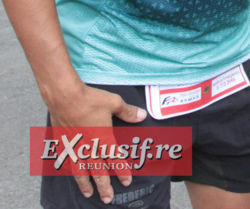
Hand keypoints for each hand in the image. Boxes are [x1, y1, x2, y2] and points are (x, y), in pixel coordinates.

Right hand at [48, 82, 146, 202]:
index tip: (127, 182)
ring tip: (88, 194)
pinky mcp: (62, 143)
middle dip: (104, 186)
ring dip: (85, 183)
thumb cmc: (90, 99)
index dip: (122, 172)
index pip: (116, 160)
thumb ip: (128, 112)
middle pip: (97, 171)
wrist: (64, 97)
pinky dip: (69, 170)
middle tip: (108, 199)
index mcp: (103, 139)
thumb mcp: (114, 103)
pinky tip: (71, 174)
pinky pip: (66, 161)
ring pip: (80, 171)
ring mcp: (74, 147)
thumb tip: (142, 116)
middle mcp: (88, 147)